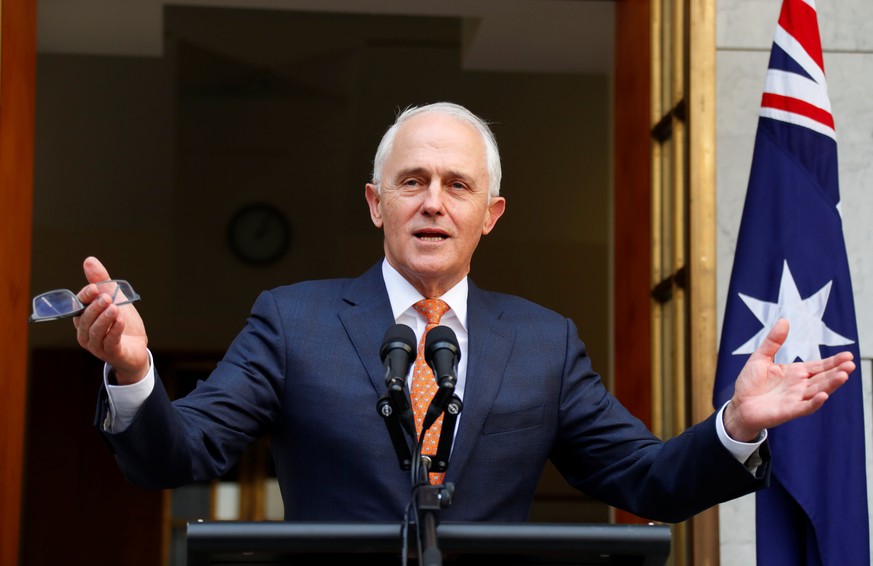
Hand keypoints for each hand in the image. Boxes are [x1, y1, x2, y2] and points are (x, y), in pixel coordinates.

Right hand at [73, 256, 149, 384]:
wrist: (136, 346)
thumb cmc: (122, 322)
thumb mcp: (114, 298)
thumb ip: (101, 281)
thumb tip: (89, 260)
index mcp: (84, 319)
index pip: (78, 307)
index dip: (85, 298)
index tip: (94, 288)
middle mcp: (86, 333)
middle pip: (85, 320)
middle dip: (95, 308)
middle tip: (107, 297)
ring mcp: (97, 346)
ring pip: (95, 332)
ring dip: (104, 319)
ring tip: (114, 308)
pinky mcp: (111, 353)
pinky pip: (109, 342)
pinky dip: (115, 331)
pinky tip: (121, 321)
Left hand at [723, 319, 854, 441]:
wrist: (738, 405)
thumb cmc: (750, 383)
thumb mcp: (760, 357)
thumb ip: (773, 341)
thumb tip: (784, 320)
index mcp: (796, 372)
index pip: (819, 366)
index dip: (833, 361)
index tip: (847, 355)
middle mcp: (800, 386)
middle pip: (823, 378)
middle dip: (837, 371)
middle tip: (851, 364)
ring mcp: (796, 399)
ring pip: (818, 391)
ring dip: (831, 384)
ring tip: (844, 375)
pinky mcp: (789, 411)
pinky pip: (805, 407)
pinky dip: (814, 402)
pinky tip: (823, 395)